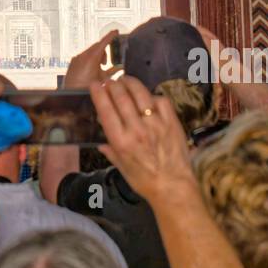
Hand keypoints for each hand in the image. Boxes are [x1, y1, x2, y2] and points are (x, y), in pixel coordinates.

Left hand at [64, 30, 119, 93]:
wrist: (69, 96)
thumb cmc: (86, 89)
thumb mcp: (103, 80)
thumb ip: (112, 71)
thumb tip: (120, 68)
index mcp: (91, 58)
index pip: (103, 43)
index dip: (110, 36)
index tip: (115, 31)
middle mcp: (83, 56)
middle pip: (97, 47)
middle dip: (104, 51)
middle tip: (108, 60)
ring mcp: (77, 59)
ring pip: (91, 52)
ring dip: (98, 57)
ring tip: (100, 67)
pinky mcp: (73, 63)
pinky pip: (84, 57)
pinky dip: (90, 60)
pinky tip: (93, 68)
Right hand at [91, 74, 193, 205]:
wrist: (173, 187)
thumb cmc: (144, 181)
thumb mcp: (121, 168)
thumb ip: (110, 151)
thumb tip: (100, 143)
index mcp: (121, 141)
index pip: (105, 109)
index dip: (98, 93)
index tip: (94, 84)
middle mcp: (137, 130)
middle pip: (121, 97)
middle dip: (112, 84)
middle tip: (109, 80)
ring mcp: (156, 124)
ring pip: (140, 94)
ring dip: (130, 83)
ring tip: (125, 80)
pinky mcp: (171, 122)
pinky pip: (160, 101)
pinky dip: (152, 96)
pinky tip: (147, 97)